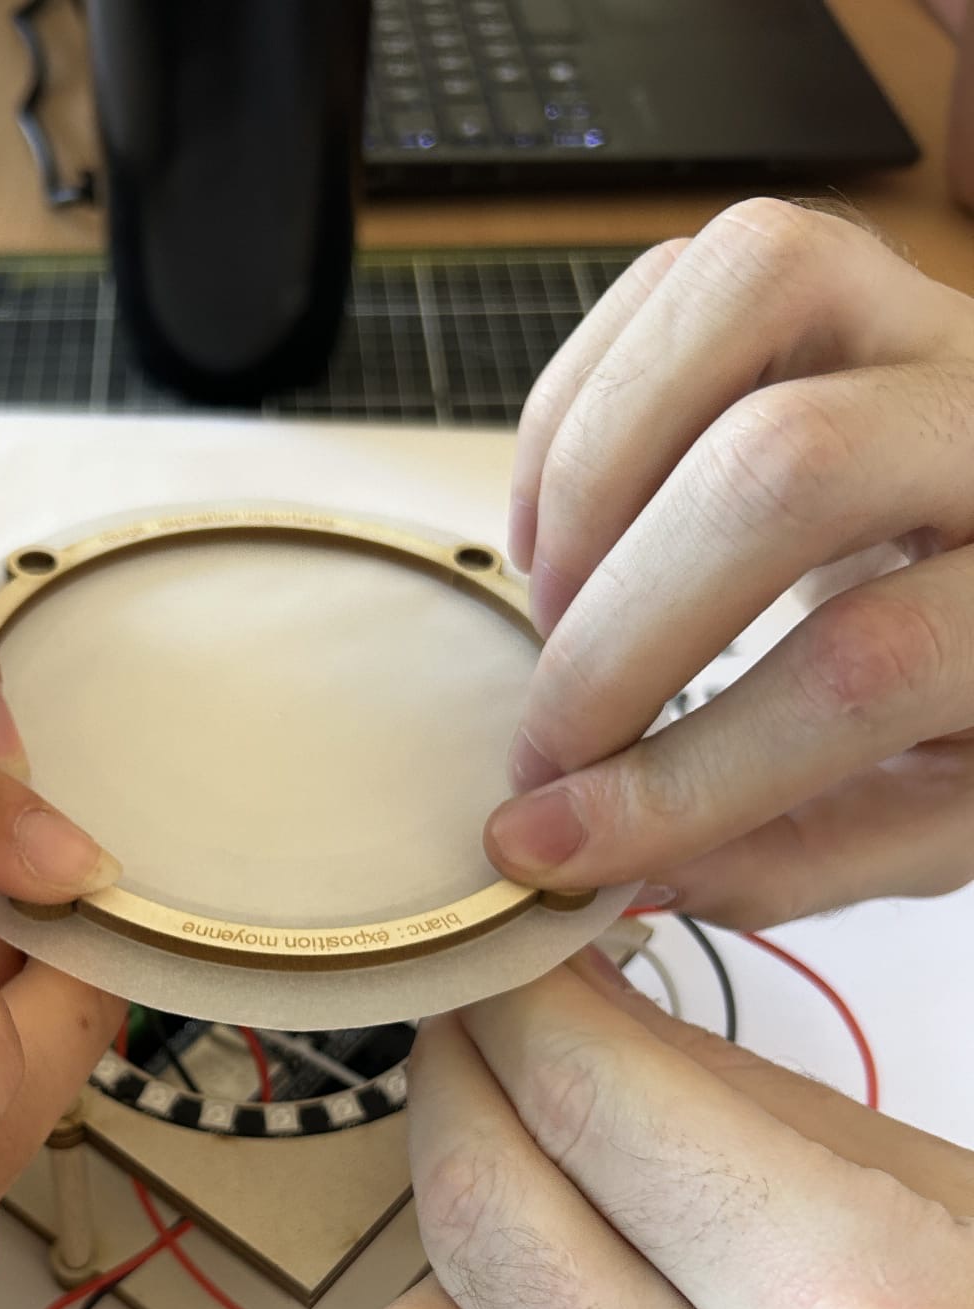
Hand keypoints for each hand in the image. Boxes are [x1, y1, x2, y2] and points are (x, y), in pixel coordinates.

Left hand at [349, 954, 973, 1308]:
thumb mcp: (945, 1209)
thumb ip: (749, 1105)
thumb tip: (581, 1008)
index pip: (591, 1101)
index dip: (518, 1003)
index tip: (504, 957)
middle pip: (481, 1207)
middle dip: (453, 1080)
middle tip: (475, 1030)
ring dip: (439, 1231)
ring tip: (515, 1181)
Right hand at [485, 199, 973, 927]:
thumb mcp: (932, 819)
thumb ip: (788, 860)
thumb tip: (602, 859)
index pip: (866, 670)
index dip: (687, 773)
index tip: (554, 844)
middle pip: (784, 467)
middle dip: (620, 629)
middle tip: (549, 744)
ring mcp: (924, 314)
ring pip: (744, 288)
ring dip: (594, 473)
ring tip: (555, 609)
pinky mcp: (833, 275)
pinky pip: (677, 274)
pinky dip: (576, 411)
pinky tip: (560, 534)